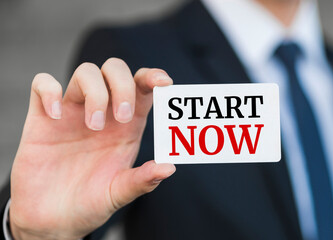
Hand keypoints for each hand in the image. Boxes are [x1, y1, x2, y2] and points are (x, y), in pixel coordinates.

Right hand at [9, 58, 175, 239]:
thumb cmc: (90, 202)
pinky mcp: (43, 117)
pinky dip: (50, 90)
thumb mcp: (119, 194)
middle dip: (124, 85)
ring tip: (93, 127)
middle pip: (116, 69)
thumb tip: (169, 167)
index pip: (143, 87)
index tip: (164, 82)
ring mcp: (73, 111)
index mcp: (127, 125)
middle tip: (123, 117)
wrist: (52, 219)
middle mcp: (103, 111)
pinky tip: (55, 115)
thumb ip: (142, 181)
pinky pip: (42, 83)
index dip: (154, 77)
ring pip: (86, 71)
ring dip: (95, 93)